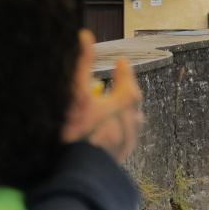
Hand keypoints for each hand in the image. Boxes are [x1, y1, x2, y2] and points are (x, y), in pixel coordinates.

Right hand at [64, 34, 141, 163]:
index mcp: (126, 101)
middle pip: (132, 100)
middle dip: (124, 90)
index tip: (121, 62)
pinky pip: (122, 136)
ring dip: (121, 111)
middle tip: (116, 83)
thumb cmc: (79, 131)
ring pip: (130, 120)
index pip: (127, 79)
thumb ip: (82, 63)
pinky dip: (115, 127)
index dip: (122, 69)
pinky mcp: (121, 155)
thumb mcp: (76, 92)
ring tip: (110, 107)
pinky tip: (104, 130)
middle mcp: (132, 119)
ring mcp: (128, 139)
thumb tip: (85, 36)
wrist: (82, 173)